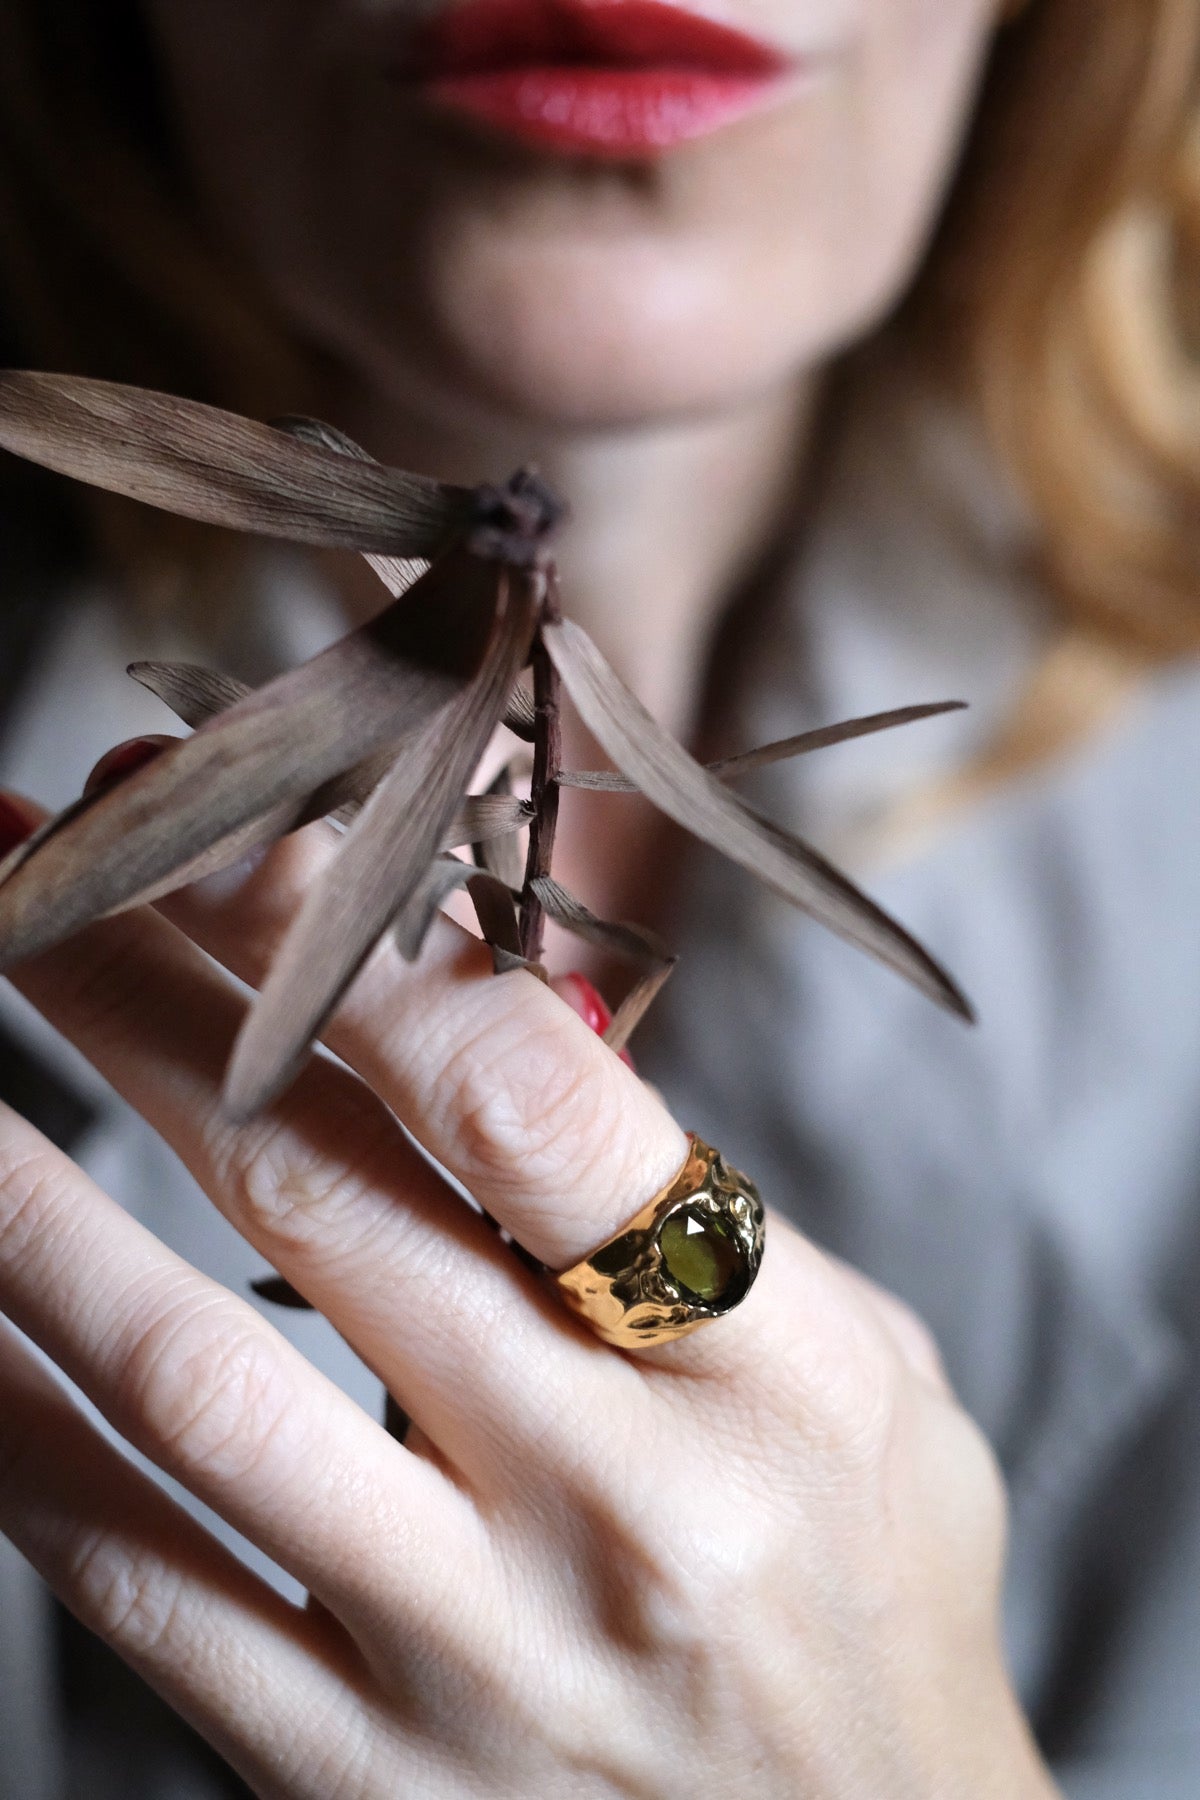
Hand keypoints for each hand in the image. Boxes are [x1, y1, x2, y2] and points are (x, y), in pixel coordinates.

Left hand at [0, 795, 1055, 1798]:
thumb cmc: (872, 1585)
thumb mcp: (867, 1370)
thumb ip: (696, 1203)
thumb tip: (478, 1020)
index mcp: (776, 1378)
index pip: (533, 1114)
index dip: (360, 958)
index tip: (244, 849)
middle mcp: (611, 1511)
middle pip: (324, 1200)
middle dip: (157, 1009)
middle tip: (50, 879)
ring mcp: (464, 1654)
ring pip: (190, 1383)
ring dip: (36, 1201)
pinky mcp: (348, 1767)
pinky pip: (136, 1578)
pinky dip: (18, 1422)